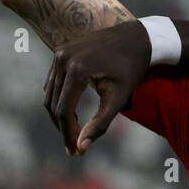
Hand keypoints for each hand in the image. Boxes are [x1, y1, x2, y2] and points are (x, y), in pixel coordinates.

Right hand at [44, 20, 152, 154]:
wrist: (137, 37)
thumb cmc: (132, 69)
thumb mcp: (119, 98)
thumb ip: (100, 124)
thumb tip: (80, 148)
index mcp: (78, 70)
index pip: (64, 111)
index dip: (67, 134)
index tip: (74, 151)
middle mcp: (64, 59)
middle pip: (53, 104)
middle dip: (63, 127)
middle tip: (73, 146)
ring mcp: (60, 53)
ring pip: (50, 93)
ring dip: (59, 114)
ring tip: (74, 131)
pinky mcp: (61, 51)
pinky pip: (53, 81)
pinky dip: (59, 98)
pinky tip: (72, 112)